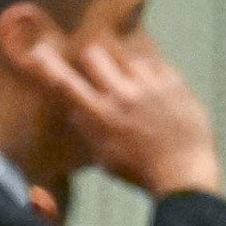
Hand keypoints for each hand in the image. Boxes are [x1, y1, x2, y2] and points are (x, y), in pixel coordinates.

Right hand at [11, 26, 222, 197]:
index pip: (66, 83)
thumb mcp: (104, 157)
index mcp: (100, 115)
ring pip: (127, 56)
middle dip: (94, 59)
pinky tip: (156, 88)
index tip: (40, 49)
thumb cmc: (140, 172)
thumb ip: (87, 129)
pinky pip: (155, 63)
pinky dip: (152, 72)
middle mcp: (121, 95)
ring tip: (136, 85)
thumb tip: (74, 108)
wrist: (184, 175)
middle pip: (95, 54)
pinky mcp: (174, 83)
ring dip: (126, 67)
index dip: (49, 64)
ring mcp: (149, 86)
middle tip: (101, 69)